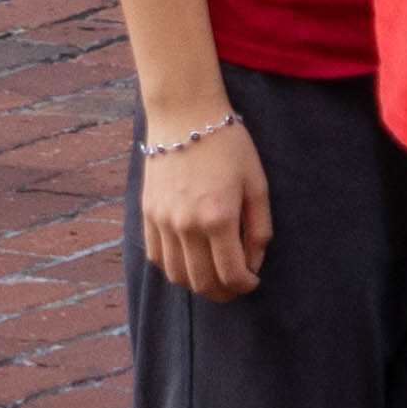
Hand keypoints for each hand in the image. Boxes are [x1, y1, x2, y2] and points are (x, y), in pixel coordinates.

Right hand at [137, 108, 274, 303]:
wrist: (184, 114)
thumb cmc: (227, 145)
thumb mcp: (257, 184)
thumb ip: (258, 229)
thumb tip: (253, 262)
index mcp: (218, 218)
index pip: (231, 274)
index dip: (246, 285)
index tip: (253, 280)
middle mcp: (186, 225)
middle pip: (202, 282)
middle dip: (224, 292)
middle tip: (235, 285)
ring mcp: (162, 220)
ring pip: (176, 275)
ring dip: (197, 284)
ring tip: (212, 276)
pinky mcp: (147, 212)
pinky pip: (156, 255)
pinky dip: (172, 267)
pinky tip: (188, 259)